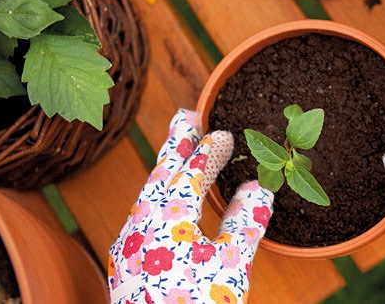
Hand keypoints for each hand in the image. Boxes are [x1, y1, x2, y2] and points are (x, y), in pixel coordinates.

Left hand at [109, 109, 272, 302]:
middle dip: (175, 147)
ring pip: (147, 198)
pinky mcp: (126, 269)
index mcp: (165, 219)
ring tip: (181, 157)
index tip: (224, 133)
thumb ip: (244, 222)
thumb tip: (258, 188)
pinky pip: (142, 220)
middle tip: (185, 116)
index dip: (208, 151)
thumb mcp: (232, 265)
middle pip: (159, 176)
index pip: (188, 173)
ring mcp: (128, 248)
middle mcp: (139, 226)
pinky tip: (170, 210)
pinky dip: (160, 203)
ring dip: (166, 175)